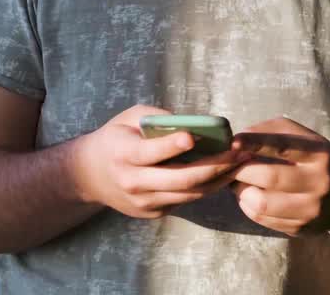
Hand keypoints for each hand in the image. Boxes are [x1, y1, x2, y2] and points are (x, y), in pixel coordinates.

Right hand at [74, 105, 247, 219]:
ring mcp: (143, 202)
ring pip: (188, 194)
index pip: (150, 153)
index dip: (171, 146)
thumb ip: (157, 118)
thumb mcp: (128, 118)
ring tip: (240, 164)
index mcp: (123, 155)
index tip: (193, 136)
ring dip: (218, 180)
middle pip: (179, 179)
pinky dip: (206, 187)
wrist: (89, 175)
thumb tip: (192, 122)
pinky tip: (223, 174)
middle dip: (213, 166)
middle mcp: (133, 182)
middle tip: (238, 153)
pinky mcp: (153, 212)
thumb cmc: (116, 138)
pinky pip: (185, 200)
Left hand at [229, 117, 329, 236]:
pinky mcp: (303, 228)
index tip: (233, 141)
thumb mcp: (307, 138)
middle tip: (230, 164)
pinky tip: (250, 196)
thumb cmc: (319, 159)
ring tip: (239, 182)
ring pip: (262, 203)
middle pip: (270, 177)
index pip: (284, 146)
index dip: (256, 143)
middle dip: (241, 170)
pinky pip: (264, 219)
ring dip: (241, 191)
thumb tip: (238, 141)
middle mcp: (319, 182)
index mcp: (319, 154)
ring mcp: (312, 209)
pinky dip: (248, 206)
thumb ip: (273, 131)